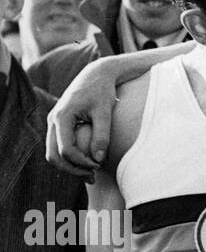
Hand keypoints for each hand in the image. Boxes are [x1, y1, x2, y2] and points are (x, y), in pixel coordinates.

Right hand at [46, 65, 119, 179]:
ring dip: (70, 167)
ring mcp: (53, 123)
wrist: (95, 75)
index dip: (81, 163)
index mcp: (62, 116)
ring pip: (53, 154)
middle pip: (53, 156)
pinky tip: (88, 164)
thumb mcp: (105, 112)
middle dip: (72, 170)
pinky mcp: (59, 125)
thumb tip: (97, 159)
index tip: (98, 165)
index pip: (65, 150)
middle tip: (92, 176)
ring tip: (91, 175)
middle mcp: (53, 120)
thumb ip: (102, 136)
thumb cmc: (102, 92)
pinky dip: (70, 159)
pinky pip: (58, 147)